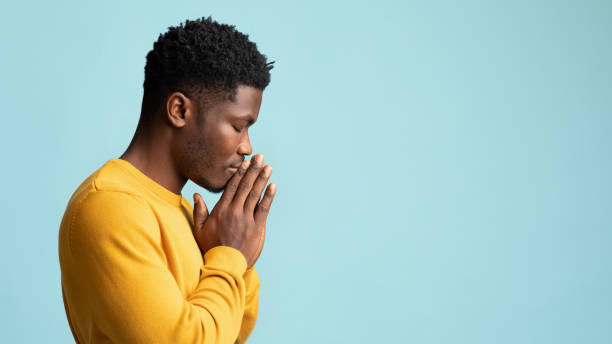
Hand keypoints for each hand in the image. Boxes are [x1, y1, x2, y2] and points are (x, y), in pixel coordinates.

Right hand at [192, 154, 276, 268]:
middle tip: (260, 157)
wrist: (224, 266)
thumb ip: (199, 211)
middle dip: (253, 170)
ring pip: (255, 195)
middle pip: (245, 187)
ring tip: (268, 167)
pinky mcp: (257, 228)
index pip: (231, 187)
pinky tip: (273, 186)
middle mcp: (234, 212)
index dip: (239, 173)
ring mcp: (246, 219)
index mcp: (220, 210)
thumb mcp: (199, 230)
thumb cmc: (210, 248)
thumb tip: (196, 195)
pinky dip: (269, 196)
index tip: (245, 162)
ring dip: (262, 179)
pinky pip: (264, 209)